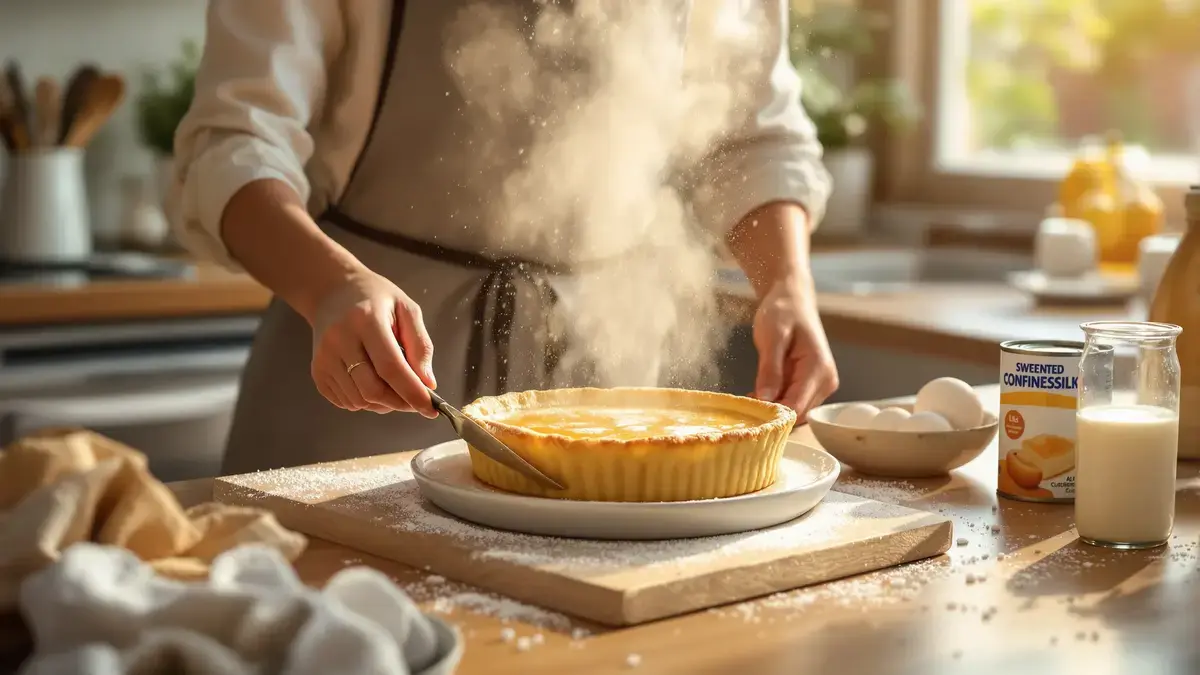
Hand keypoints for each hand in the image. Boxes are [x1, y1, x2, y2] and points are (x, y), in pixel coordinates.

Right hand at [310, 270, 437, 416]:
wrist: (332, 292)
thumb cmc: (375, 299)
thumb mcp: (407, 309)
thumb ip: (420, 345)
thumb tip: (427, 383)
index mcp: (366, 321)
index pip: (390, 367)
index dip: (412, 392)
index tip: (431, 408)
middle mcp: (340, 340)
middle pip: (372, 390)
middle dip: (399, 402)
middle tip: (414, 399)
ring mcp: (324, 358)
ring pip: (359, 401)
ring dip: (383, 403)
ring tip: (392, 384)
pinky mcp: (317, 372)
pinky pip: (346, 402)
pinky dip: (365, 401)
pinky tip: (371, 381)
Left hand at [752, 276, 838, 418]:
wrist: (792, 300)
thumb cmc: (783, 312)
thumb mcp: (772, 337)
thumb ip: (770, 369)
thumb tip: (765, 399)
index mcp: (818, 369)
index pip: (797, 407)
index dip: (773, 414)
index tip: (749, 414)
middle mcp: (826, 382)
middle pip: (797, 413)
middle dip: (772, 413)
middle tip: (744, 406)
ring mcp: (821, 385)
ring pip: (795, 411)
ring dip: (773, 408)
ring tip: (750, 397)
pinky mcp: (812, 385)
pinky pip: (794, 402)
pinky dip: (776, 402)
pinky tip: (758, 394)